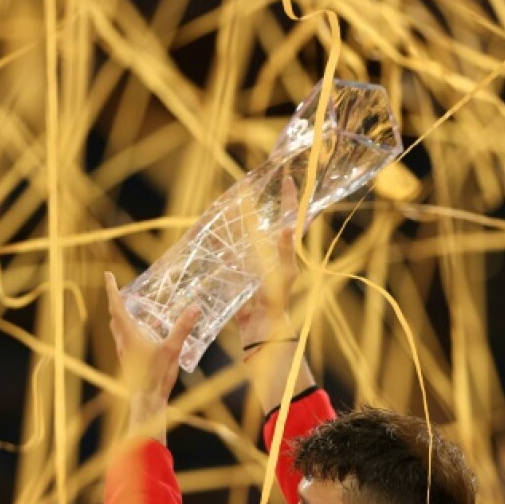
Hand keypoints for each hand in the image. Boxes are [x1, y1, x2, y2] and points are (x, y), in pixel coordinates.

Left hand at [104, 271, 199, 438]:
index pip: (117, 306)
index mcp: (129, 335)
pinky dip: (128, 329)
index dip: (112, 289)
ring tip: (130, 308)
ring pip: (117, 328)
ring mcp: (124, 352)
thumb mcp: (172, 349)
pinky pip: (124, 339)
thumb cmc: (157, 376)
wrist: (147, 401)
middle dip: (115, 300)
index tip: (107, 275)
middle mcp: (122, 342)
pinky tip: (141, 333)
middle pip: (114, 316)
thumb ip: (182, 328)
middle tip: (119, 289)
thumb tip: (194, 308)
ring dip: (120, 315)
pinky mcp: (129, 361)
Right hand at [235, 175, 300, 347]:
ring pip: (245, 231)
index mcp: (284, 248)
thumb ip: (285, 250)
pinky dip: (222, 239)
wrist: (259, 324)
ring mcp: (253, 259)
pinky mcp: (238, 269)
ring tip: (231, 201)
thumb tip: (287, 226)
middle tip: (252, 184)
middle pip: (265, 220)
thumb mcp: (284, 273)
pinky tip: (213, 230)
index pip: (290, 217)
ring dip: (238, 217)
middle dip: (260, 202)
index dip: (290, 198)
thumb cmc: (277, 299)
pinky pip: (229, 250)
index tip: (288, 179)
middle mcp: (269, 250)